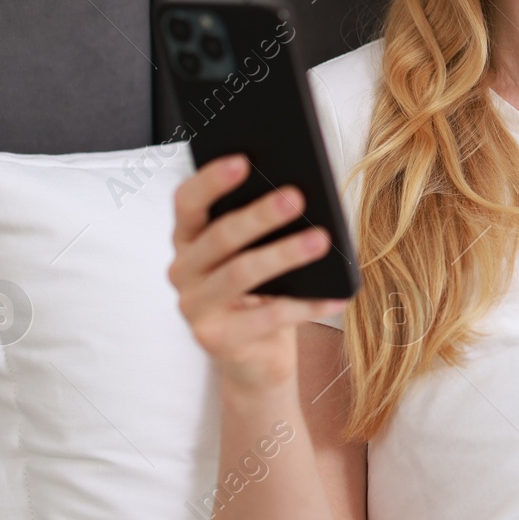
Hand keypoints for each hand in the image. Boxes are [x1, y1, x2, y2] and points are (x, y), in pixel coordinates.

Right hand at [168, 153, 348, 396]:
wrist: (255, 359)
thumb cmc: (262, 292)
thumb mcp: (257, 254)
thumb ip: (263, 226)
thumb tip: (299, 192)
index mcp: (188, 240)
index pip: (187, 202)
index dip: (211, 180)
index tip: (244, 160)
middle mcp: (182, 272)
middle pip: (220, 236)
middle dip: (260, 214)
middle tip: (297, 196)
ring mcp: (195, 308)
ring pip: (242, 273)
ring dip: (284, 254)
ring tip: (321, 240)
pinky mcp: (216, 341)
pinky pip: (268, 318)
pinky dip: (306, 305)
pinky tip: (336, 296)